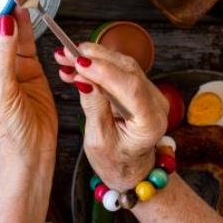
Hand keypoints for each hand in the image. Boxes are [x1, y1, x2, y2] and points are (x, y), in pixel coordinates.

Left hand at [0, 9, 56, 168]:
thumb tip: (3, 24)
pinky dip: (25, 25)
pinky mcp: (26, 66)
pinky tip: (22, 9)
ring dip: (6, 15)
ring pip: (4, 33)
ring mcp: (6, 65)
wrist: (33, 154)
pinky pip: (24, 40)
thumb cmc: (5, 135)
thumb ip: (2, 56)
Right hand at [55, 42, 169, 189]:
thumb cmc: (115, 160)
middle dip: (94, 58)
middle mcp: (157, 104)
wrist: (130, 168)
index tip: (79, 62)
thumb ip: (94, 107)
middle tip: (65, 54)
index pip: (131, 88)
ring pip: (122, 64)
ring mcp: (151, 93)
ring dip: (92, 57)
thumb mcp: (98, 140)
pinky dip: (97, 63)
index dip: (104, 71)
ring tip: (65, 59)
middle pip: (127, 69)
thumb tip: (83, 79)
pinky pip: (119, 68)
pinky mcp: (141, 87)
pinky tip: (76, 65)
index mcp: (150, 123)